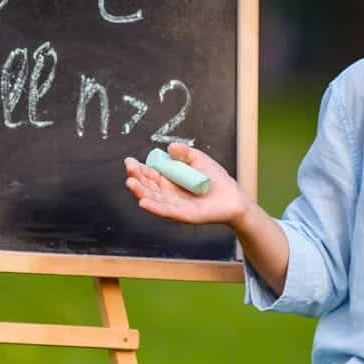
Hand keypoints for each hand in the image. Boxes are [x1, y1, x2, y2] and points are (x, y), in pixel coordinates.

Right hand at [124, 142, 247, 225]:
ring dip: (140, 192)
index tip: (130, 161)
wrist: (233, 196)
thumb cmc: (215, 179)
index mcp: (169, 181)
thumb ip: (184, 153)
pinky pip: (166, 211)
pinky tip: (143, 202)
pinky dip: (154, 207)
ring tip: (131, 183)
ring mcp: (174, 205)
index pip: (149, 175)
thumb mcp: (198, 159)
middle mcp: (168, 194)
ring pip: (153, 200)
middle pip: (147, 187)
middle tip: (129, 169)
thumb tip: (170, 148)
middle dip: (136, 178)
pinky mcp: (183, 215)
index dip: (138, 169)